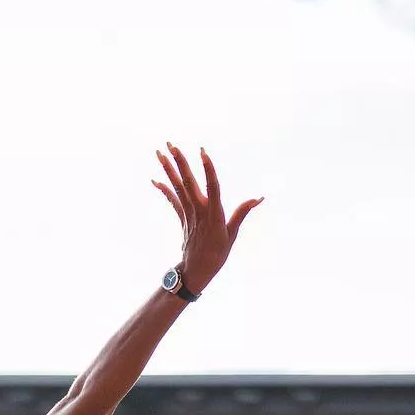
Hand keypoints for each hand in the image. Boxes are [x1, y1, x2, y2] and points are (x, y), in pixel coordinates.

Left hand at [152, 144, 261, 293]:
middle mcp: (199, 210)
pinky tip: (155, 179)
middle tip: (171, 144)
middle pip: (188, 182)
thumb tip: (259, 198)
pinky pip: (172, 200)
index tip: (203, 152)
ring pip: (177, 187)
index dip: (208, 169)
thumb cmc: (219, 252)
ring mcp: (188, 213)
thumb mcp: (232, 233)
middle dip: (179, 162)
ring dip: (168, 169)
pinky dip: (164, 189)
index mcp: (214, 213)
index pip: (212, 186)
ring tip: (160, 152)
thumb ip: (242, 212)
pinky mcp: (182, 218)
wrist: (198, 270)